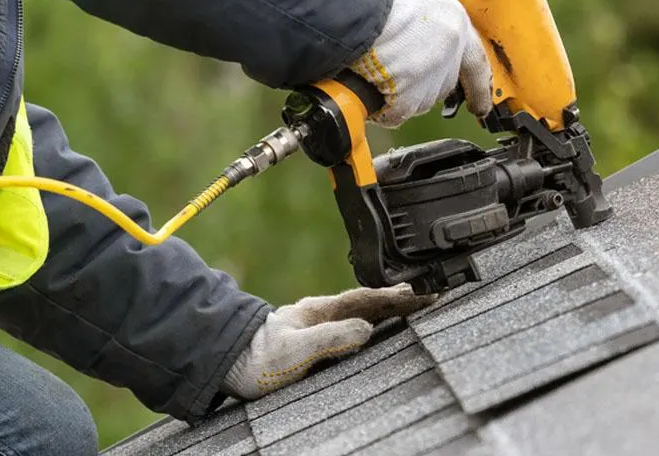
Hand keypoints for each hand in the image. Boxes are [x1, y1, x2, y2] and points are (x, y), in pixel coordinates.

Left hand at [221, 284, 433, 399]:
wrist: (227, 364)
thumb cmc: (256, 360)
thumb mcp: (295, 351)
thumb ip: (330, 339)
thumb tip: (366, 329)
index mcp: (321, 311)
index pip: (368, 299)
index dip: (398, 298)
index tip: (423, 295)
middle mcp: (322, 313)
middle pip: (370, 302)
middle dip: (401, 299)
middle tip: (431, 295)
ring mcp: (318, 324)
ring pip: (363, 312)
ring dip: (389, 309)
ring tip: (415, 306)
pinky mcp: (314, 339)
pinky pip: (353, 325)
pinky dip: (374, 322)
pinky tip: (380, 328)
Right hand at [349, 0, 491, 127]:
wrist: (356, 6)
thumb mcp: (415, 2)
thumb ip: (427, 26)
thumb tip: (420, 43)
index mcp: (454, 21)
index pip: (476, 62)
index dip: (479, 86)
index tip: (482, 105)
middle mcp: (450, 48)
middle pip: (443, 85)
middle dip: (421, 85)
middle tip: (396, 76)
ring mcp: (432, 72)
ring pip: (421, 101)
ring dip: (398, 95)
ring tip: (375, 70)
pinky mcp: (410, 92)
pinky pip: (398, 113)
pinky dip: (383, 108)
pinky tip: (370, 88)